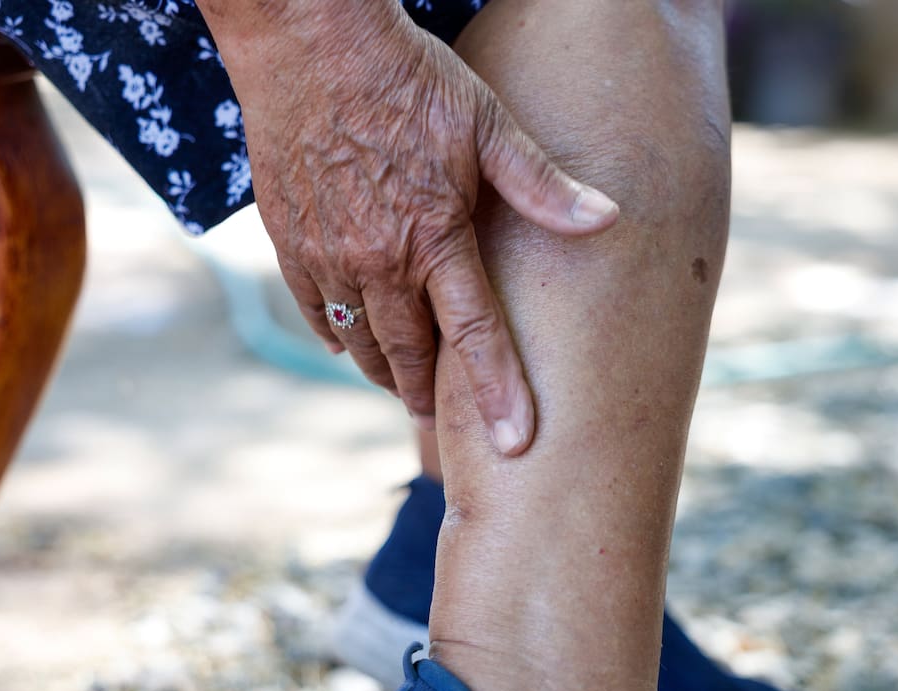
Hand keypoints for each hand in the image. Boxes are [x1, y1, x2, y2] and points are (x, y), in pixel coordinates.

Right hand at [200, 0, 617, 453]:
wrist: (306, 39)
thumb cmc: (405, 75)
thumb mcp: (486, 122)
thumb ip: (541, 185)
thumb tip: (607, 219)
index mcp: (434, 237)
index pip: (474, 336)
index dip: (498, 393)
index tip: (515, 444)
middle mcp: (378, 259)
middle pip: (408, 355)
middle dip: (428, 396)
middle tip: (441, 423)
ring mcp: (328, 255)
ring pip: (359, 340)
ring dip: (384, 371)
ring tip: (403, 387)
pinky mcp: (290, 240)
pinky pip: (314, 310)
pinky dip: (337, 333)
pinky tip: (350, 341)